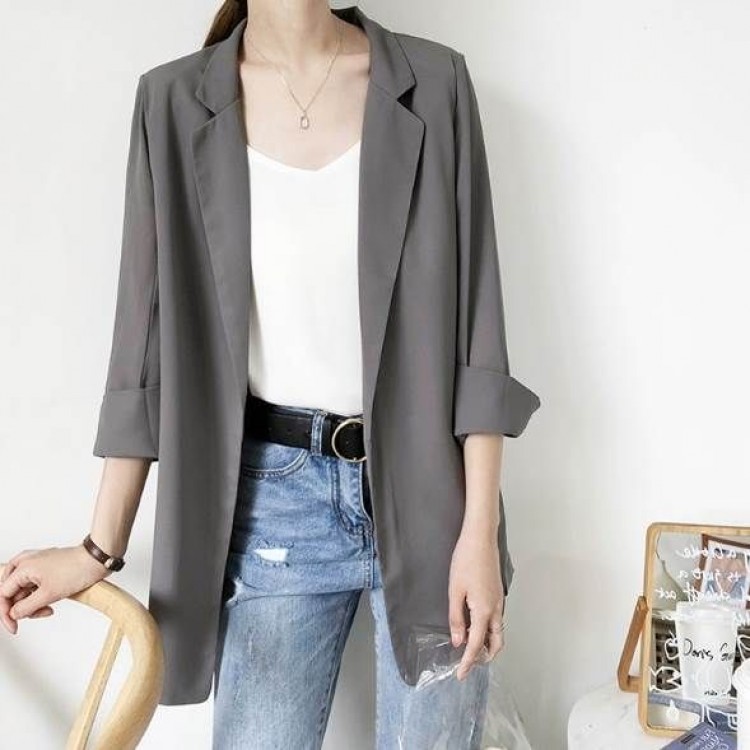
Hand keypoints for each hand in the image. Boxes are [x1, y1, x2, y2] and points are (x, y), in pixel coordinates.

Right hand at [0, 545, 111, 634]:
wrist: (96, 560)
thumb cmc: (76, 570)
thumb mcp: (48, 594)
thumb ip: (25, 607)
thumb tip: (13, 615)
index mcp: (22, 566)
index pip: (3, 594)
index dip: (6, 613)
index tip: (14, 627)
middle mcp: (26, 563)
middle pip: (12, 593)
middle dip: (23, 608)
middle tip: (38, 614)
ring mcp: (36, 565)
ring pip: (24, 592)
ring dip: (33, 605)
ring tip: (48, 609)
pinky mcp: (45, 570)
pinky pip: (34, 588)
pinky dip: (39, 599)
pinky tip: (50, 605)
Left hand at [448, 528, 505, 680]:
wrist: (481, 538)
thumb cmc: (466, 561)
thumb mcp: (455, 591)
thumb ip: (457, 618)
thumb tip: (458, 640)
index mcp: (484, 611)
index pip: (476, 645)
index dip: (468, 662)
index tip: (461, 674)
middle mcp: (496, 609)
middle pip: (496, 642)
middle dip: (485, 656)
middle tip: (470, 663)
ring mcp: (499, 600)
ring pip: (498, 630)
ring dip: (488, 643)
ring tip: (471, 647)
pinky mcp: (498, 592)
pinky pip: (496, 618)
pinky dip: (489, 629)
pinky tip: (476, 625)